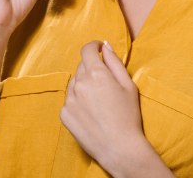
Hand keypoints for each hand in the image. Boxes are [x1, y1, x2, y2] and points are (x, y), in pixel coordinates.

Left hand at [60, 40, 145, 171]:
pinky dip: (78, 100)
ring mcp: (69, 99)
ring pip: (75, 82)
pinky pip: (70, 99)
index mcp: (96, 73)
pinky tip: (91, 111)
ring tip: (98, 100)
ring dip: (84, 83)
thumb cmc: (128, 115)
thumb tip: (105, 46)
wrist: (119, 147)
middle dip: (92, 67)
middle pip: (81, 65)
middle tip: (105, 81)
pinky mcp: (64, 114)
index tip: (99, 48)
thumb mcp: (128, 85)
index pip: (87, 50)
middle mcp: (79, 83)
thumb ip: (115, 62)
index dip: (93, 46)